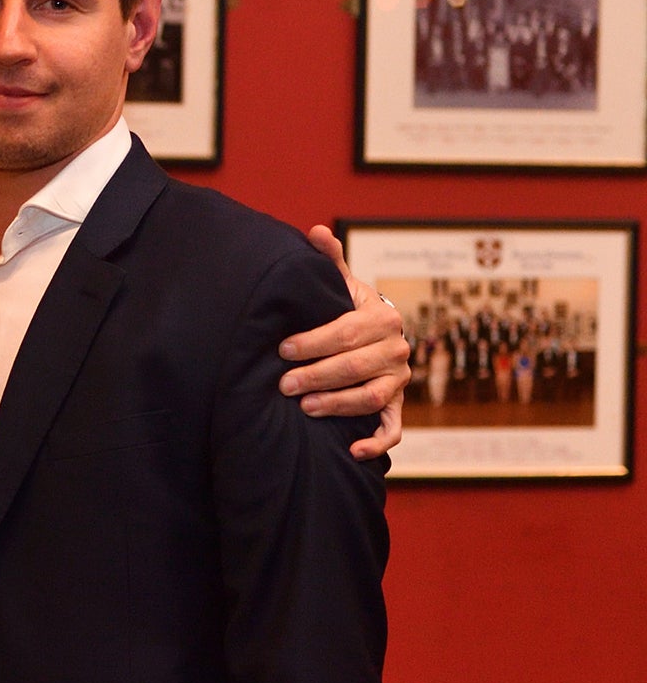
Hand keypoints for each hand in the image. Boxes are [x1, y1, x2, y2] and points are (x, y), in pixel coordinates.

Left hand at [278, 225, 408, 460]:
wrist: (373, 334)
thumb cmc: (346, 309)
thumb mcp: (339, 285)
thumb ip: (328, 262)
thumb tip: (316, 231)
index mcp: (382, 317)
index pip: (347, 332)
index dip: (314, 342)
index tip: (283, 349)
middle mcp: (397, 349)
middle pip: (357, 367)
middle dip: (318, 376)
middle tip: (284, 384)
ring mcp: (399, 380)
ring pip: (372, 396)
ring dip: (338, 404)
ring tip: (304, 407)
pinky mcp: (397, 405)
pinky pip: (394, 428)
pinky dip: (376, 443)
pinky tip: (353, 452)